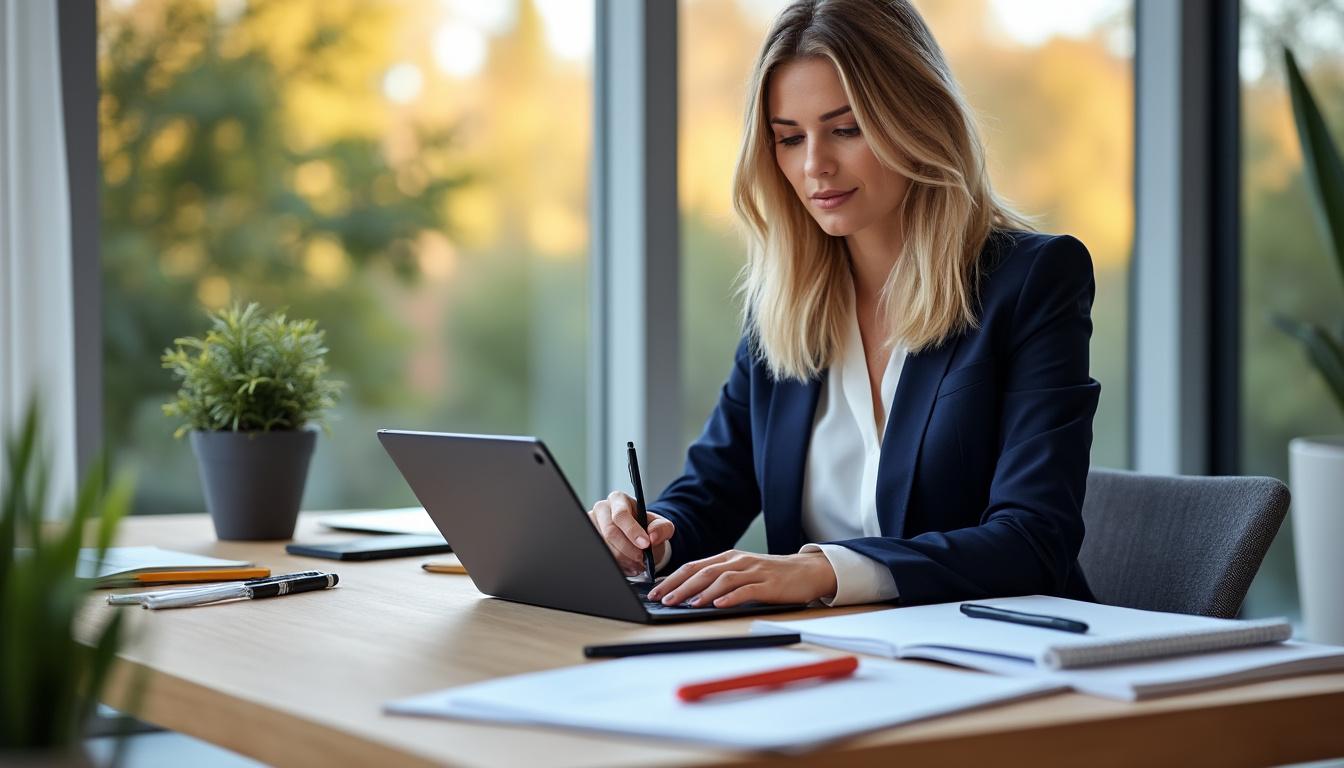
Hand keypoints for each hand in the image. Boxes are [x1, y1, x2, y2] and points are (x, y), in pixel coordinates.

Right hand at [587, 491, 674, 576]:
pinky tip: (627, 565)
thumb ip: (662, 528)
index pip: (621, 514)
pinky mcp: (589, 540)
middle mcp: (602, 509)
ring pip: (604, 546)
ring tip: (636, 564)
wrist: (639, 539)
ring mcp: (592, 525)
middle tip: (641, 559)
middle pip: (610, 532)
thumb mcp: (662, 526)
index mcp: (619, 499)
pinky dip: (616, 564)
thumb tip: (652, 536)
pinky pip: (600, 555)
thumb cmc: (647, 528)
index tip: (645, 544)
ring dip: (623, 559)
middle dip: (627, 549)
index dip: (632, 531)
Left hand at [646, 549, 837, 607]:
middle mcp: (737, 561)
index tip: (655, 591)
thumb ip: (719, 579)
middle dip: (679, 586)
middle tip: (662, 599)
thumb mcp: (742, 572)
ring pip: (720, 579)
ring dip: (700, 592)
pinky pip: (746, 590)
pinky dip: (729, 597)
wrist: (807, 571)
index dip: (672, 578)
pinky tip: (717, 605)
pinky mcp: (768, 584)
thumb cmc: (771, 575)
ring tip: (684, 604)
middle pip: (702, 572)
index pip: (693, 566)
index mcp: (728, 558)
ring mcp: (753, 571)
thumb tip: (689, 594)